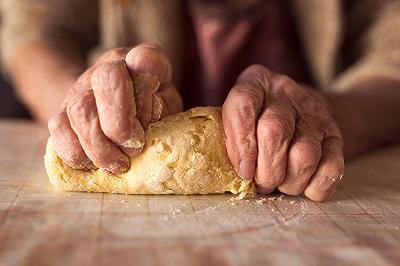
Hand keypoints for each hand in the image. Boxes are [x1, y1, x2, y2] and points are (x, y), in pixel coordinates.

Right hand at [48, 43, 182, 173]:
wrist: (116, 118)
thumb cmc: (153, 114)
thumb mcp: (168, 109)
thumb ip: (164, 112)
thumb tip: (146, 122)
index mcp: (142, 61)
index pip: (145, 61)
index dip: (146, 95)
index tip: (150, 121)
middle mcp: (111, 66)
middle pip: (107, 79)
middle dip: (120, 123)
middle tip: (133, 149)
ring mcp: (82, 86)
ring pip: (81, 109)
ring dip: (101, 147)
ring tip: (119, 164)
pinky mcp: (61, 111)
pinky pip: (59, 129)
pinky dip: (77, 153)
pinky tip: (93, 164)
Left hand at [222, 65, 343, 200]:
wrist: (302, 112)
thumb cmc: (257, 121)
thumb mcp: (237, 116)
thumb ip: (228, 134)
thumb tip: (218, 168)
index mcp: (256, 81)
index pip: (243, 105)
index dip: (240, 143)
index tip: (242, 170)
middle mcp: (286, 92)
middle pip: (274, 132)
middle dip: (265, 170)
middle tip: (261, 183)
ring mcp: (315, 113)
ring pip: (304, 155)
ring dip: (288, 182)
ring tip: (279, 184)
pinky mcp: (336, 135)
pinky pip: (331, 168)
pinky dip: (314, 187)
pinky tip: (302, 186)